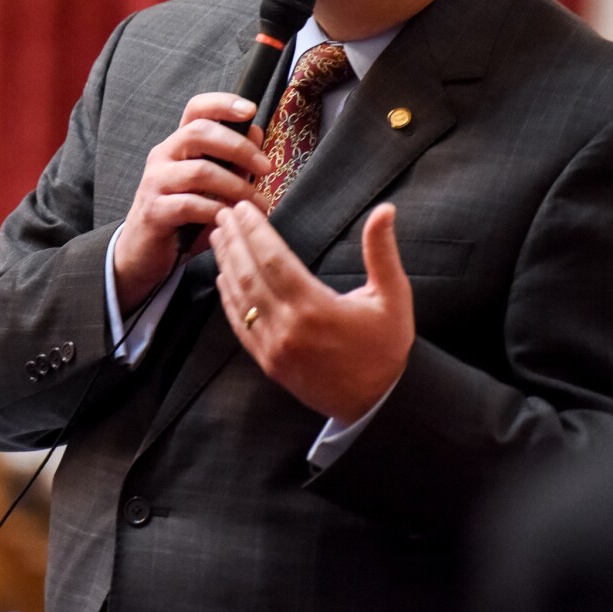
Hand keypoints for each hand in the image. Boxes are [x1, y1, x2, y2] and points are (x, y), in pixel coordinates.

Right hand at [112, 93, 272, 306]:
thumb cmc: (182, 217)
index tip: (250, 110)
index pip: (196, 109)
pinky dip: (217, 211)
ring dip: (236, 186)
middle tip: (266, 168)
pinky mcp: (154, 210)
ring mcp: (155, 182)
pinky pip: (190, 204)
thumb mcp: (210, 186)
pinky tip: (231, 220)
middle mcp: (163, 156)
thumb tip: (256, 134)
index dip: (222, 103)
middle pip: (199, 133)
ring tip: (258, 204)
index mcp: (178, 145)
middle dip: (239, 147)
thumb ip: (232, 161)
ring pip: (200, 171)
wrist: (143, 252)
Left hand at [210, 200, 413, 423]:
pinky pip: (239, 324)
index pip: (273, 259)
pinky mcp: (267, 362)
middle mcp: (288, 328)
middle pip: (249, 274)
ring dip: (226, 264)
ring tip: (218, 237)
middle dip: (234, 241)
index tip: (243, 208)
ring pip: (239, 298)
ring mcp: (274, 348)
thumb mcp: (394, 298)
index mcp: (316, 308)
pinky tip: (223, 276)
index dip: (255, 230)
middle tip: (224, 214)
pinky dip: (227, 297)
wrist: (376, 403)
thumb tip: (384, 210)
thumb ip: (382, 253)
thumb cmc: (386, 348)